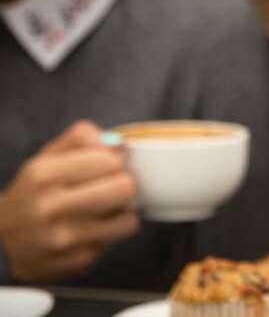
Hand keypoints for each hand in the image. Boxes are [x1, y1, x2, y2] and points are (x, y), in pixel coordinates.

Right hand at [0, 120, 139, 282]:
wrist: (4, 243)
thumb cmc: (34, 194)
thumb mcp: (46, 158)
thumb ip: (81, 138)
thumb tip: (117, 142)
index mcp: (42, 175)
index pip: (108, 160)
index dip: (114, 161)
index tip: (106, 166)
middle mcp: (50, 208)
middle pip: (124, 188)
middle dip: (123, 184)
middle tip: (111, 186)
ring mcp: (65, 238)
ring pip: (128, 217)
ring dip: (122, 210)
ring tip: (105, 207)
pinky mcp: (79, 259)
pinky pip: (119, 238)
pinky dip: (113, 230)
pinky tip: (94, 227)